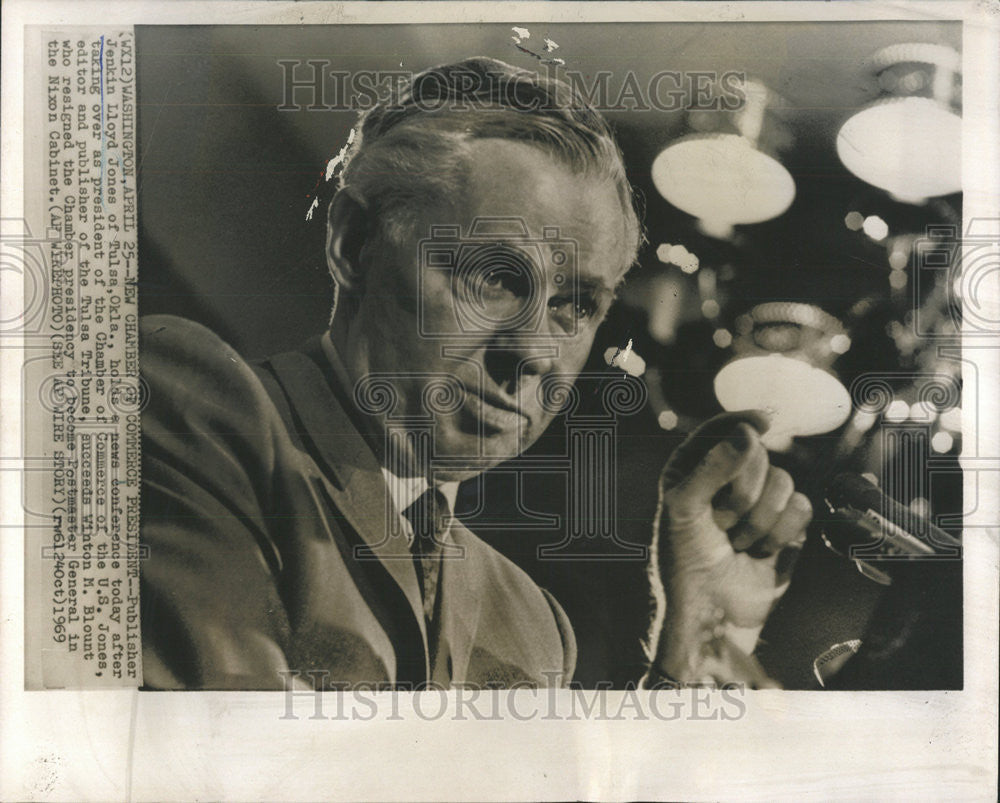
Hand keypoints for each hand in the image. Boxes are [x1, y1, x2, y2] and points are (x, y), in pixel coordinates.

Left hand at [648, 411, 811, 686]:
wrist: (711, 611)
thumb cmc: (685, 561)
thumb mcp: (684, 508)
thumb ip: (712, 467)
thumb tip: (747, 433)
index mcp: (693, 468)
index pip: (721, 430)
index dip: (742, 422)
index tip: (762, 422)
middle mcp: (727, 480)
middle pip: (759, 454)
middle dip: (743, 493)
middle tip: (721, 522)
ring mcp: (758, 502)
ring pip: (784, 481)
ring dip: (760, 519)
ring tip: (736, 542)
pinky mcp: (785, 526)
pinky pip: (803, 508)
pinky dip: (782, 533)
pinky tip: (760, 552)